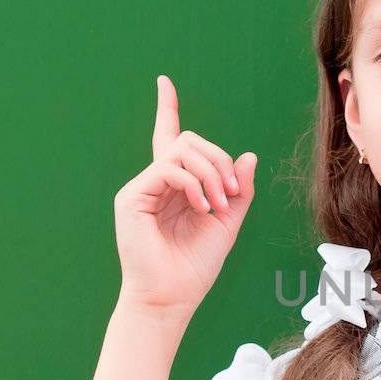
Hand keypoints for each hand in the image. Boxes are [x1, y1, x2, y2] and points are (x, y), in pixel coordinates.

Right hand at [114, 75, 257, 315]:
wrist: (172, 298)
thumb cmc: (195, 266)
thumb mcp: (228, 224)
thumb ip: (239, 190)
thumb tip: (248, 156)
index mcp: (175, 186)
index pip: (169, 138)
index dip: (166, 108)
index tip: (163, 82)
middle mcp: (155, 182)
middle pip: (189, 141)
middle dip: (220, 160)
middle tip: (233, 193)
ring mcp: (141, 187)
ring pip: (181, 149)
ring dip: (212, 172)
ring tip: (219, 204)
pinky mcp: (132, 197)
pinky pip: (168, 168)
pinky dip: (193, 183)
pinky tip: (202, 205)